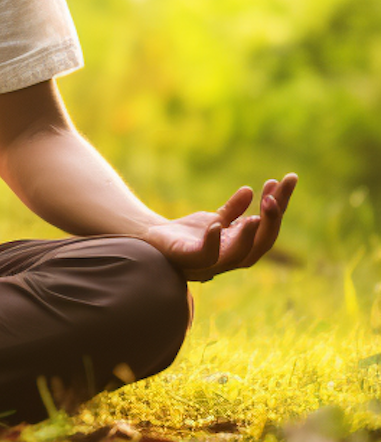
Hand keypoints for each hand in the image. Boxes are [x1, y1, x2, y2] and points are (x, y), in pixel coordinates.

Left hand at [143, 174, 297, 280]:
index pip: (268, 227)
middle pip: (262, 243)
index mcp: (242, 246)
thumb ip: (233, 209)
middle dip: (272, 221)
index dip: (280, 206)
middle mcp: (232, 257)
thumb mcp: (215, 218)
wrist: (154, 240)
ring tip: (256, 216)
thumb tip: (250, 191)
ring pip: (240, 255)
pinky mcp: (189, 259)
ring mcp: (212, 262)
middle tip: (273, 198)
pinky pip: (205, 256)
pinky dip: (213, 242)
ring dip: (249, 236)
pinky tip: (216, 225)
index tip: (287, 179)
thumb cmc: (189, 234)